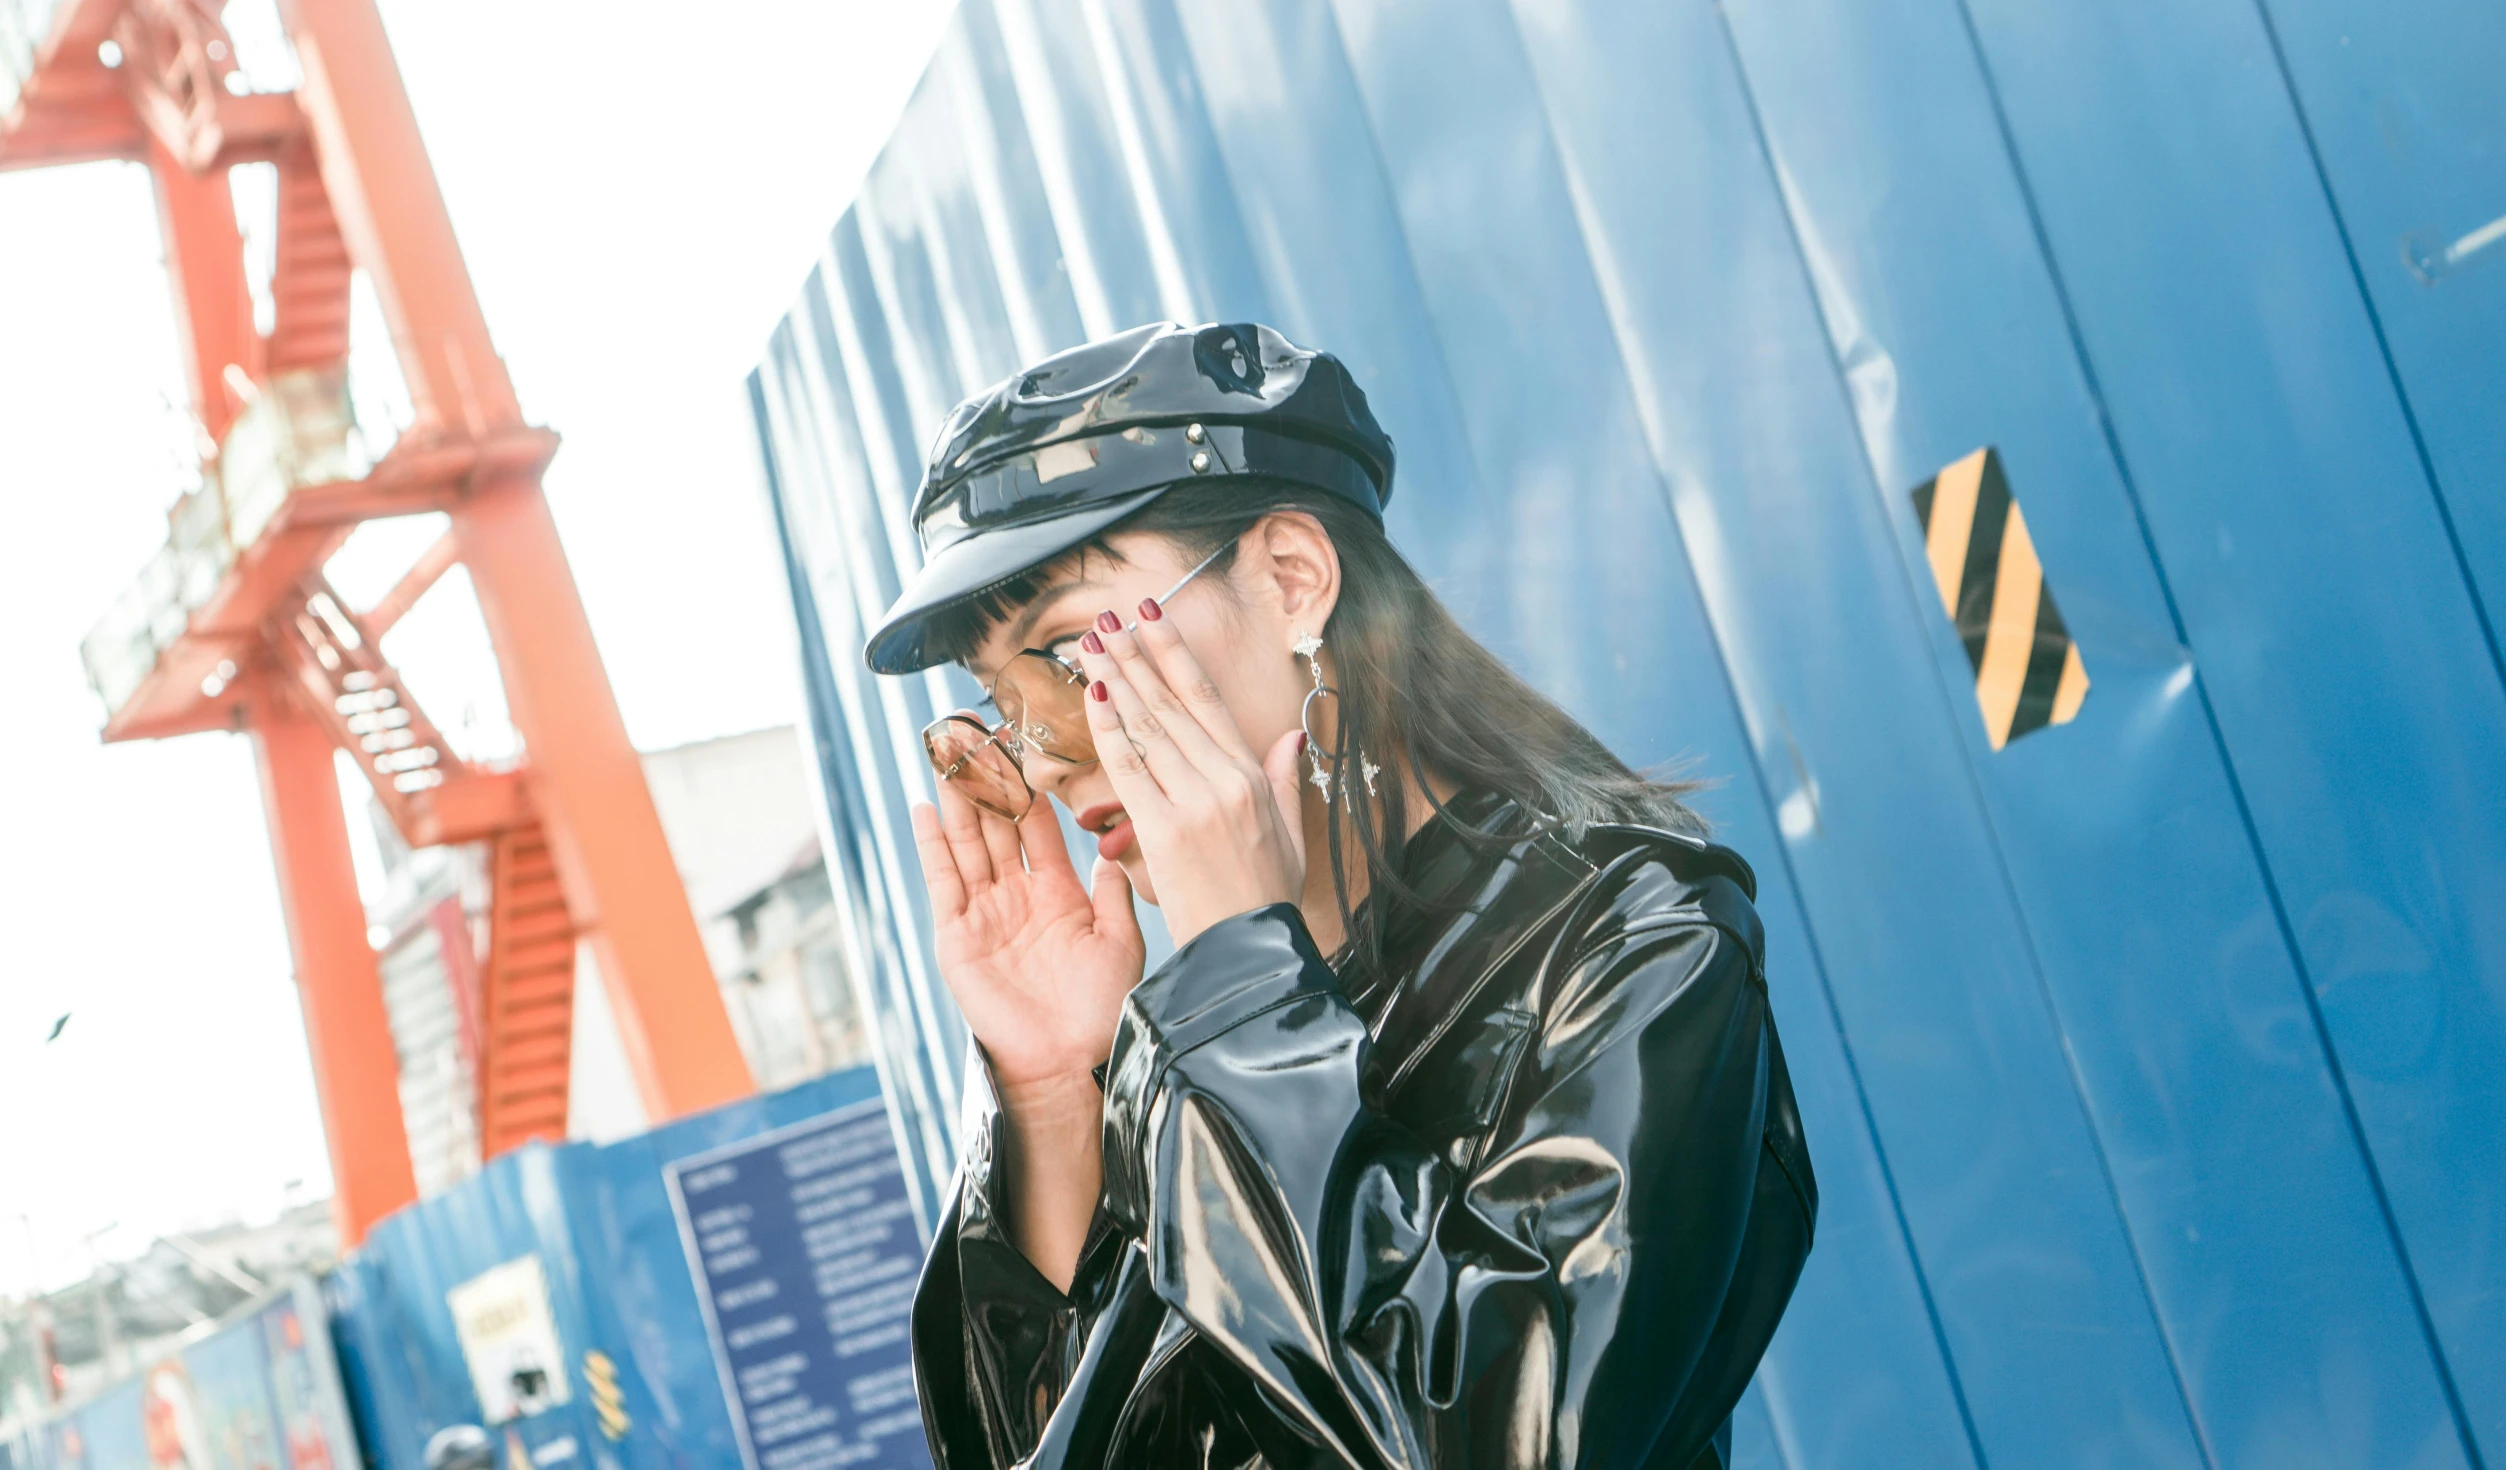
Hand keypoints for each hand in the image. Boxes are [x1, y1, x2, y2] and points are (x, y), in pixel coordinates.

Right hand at [911, 772, 1145, 1089]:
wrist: (1072, 1061)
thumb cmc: (1102, 1008)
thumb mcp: (1120, 940)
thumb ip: (1113, 891)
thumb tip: (1115, 844)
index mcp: (1058, 893)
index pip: (1038, 826)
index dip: (1030, 785)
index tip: (1025, 741)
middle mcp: (1017, 897)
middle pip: (995, 825)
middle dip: (984, 780)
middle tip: (974, 730)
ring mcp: (984, 914)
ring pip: (967, 843)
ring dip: (956, 799)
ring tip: (946, 752)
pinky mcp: (957, 937)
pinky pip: (943, 882)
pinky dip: (931, 846)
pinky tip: (923, 809)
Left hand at [1072, 605, 1308, 947]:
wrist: (1250, 953)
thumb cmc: (1265, 899)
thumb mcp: (1290, 833)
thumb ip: (1283, 779)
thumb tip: (1291, 737)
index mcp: (1251, 776)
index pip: (1206, 699)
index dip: (1176, 653)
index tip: (1152, 617)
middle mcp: (1224, 780)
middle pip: (1171, 704)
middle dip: (1137, 655)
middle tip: (1107, 620)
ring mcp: (1195, 802)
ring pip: (1148, 727)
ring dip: (1117, 679)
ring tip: (1092, 644)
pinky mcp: (1166, 829)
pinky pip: (1130, 768)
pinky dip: (1110, 729)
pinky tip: (1094, 696)